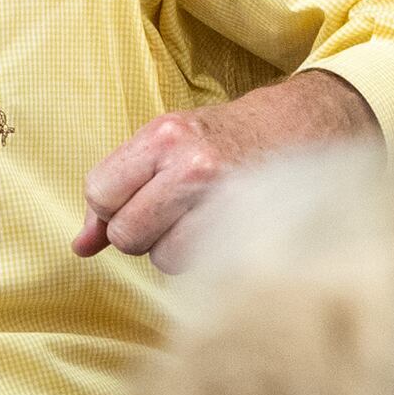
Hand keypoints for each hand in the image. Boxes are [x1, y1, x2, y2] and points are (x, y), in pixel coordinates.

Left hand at [77, 69, 375, 272]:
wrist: (313, 128)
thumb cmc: (233, 137)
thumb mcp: (169, 145)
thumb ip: (121, 190)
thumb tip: (79, 246)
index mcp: (165, 135)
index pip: (98, 192)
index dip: (115, 204)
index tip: (144, 196)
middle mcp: (192, 165)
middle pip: (126, 233)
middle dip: (143, 231)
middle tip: (178, 209)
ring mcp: (224, 202)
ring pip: (162, 257)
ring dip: (177, 248)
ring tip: (207, 218)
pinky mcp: (249, 230)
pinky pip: (198, 267)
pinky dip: (205, 258)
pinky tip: (226, 231)